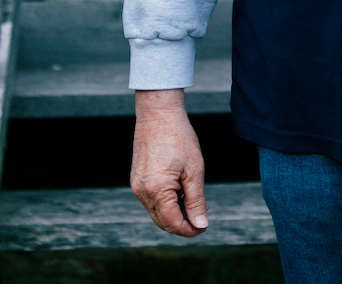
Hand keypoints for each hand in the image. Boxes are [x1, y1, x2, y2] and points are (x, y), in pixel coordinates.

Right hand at [131, 89, 208, 236]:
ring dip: (175, 212)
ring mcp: (137, 185)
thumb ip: (197, 200)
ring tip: (195, 200)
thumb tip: (200, 224)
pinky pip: (152, 199)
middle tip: (202, 215)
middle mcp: (142, 192)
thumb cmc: (179, 137)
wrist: (158, 112)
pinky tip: (181, 191)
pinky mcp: (137, 178)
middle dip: (183, 223)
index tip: (204, 226)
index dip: (190, 230)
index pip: (173, 223)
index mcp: (157, 191)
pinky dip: (166, 201)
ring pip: (157, 212)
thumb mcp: (194, 169)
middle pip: (163, 221)